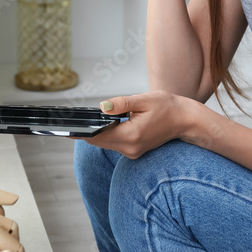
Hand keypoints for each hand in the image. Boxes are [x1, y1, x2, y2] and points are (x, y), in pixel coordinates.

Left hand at [74, 90, 199, 158]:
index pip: (98, 136)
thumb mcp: (143, 100)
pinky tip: (103, 125)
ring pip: (106, 143)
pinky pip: (114, 143)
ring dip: (97, 132)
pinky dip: (107, 134)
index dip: (80, 132)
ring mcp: (133, 152)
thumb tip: (102, 107)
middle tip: (71, 121)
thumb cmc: (167, 107)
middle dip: (86, 131)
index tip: (66, 129)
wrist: (185, 120)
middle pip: (99, 141)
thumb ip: (121, 103)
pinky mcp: (135, 151)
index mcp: (131, 135)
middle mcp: (131, 148)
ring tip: (85, 121)